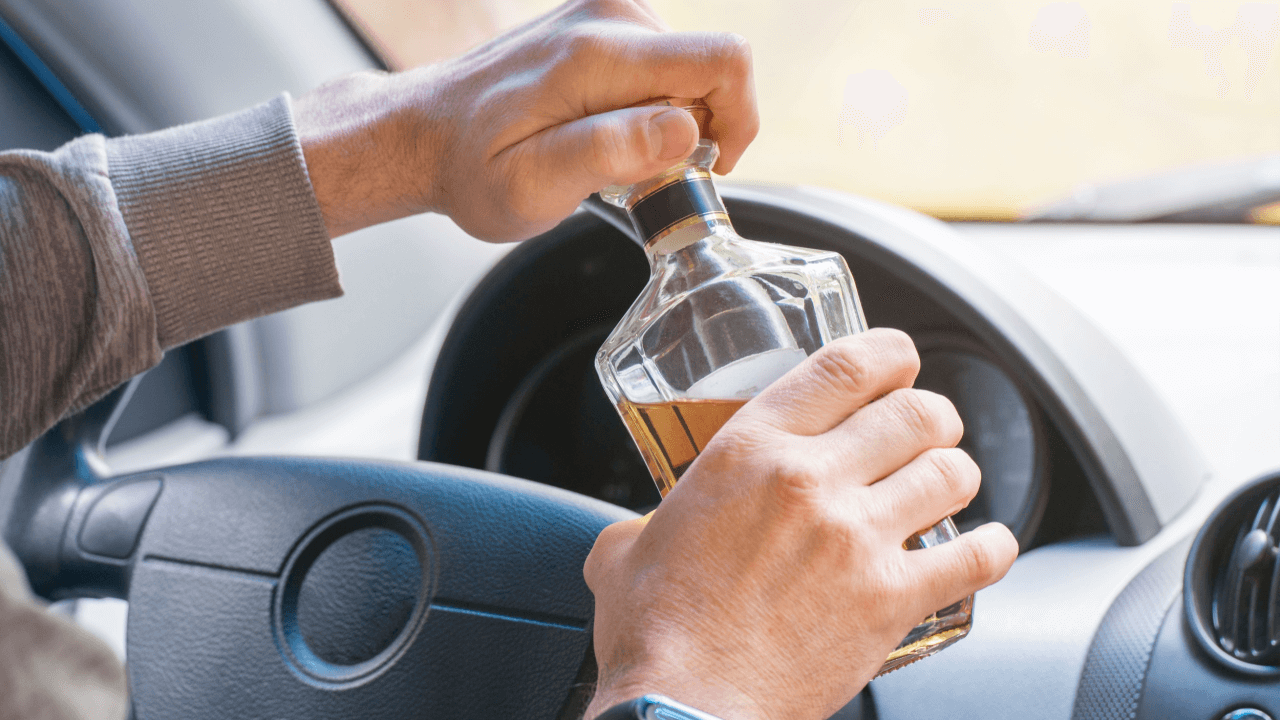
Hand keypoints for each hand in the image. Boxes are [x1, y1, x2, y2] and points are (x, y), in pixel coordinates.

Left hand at [294, 0, 757, 240]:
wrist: (426, 133)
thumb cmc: (473, 169)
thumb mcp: (532, 187)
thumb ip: (608, 155)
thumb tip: (684, 129)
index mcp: (597, 55)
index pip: (724, 61)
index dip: (738, 122)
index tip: (708, 165)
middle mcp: (607, 15)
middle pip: (712, 67)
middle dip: (696, 129)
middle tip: (636, 172)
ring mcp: (605, 11)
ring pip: (690, 69)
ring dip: (669, 120)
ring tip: (609, 152)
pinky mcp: (603, 20)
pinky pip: (664, 63)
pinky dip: (650, 104)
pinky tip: (603, 129)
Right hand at [582, 329, 1018, 719]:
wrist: (684, 706)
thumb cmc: (654, 633)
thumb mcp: (627, 549)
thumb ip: (645, 522)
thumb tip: (645, 531)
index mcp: (750, 451)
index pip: (845, 367)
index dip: (889, 353)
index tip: (899, 361)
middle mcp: (811, 481)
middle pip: (916, 412)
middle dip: (932, 415)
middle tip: (926, 431)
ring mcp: (858, 539)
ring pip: (952, 473)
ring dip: (956, 473)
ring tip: (945, 487)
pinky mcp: (891, 601)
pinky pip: (976, 558)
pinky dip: (991, 548)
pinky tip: (983, 549)